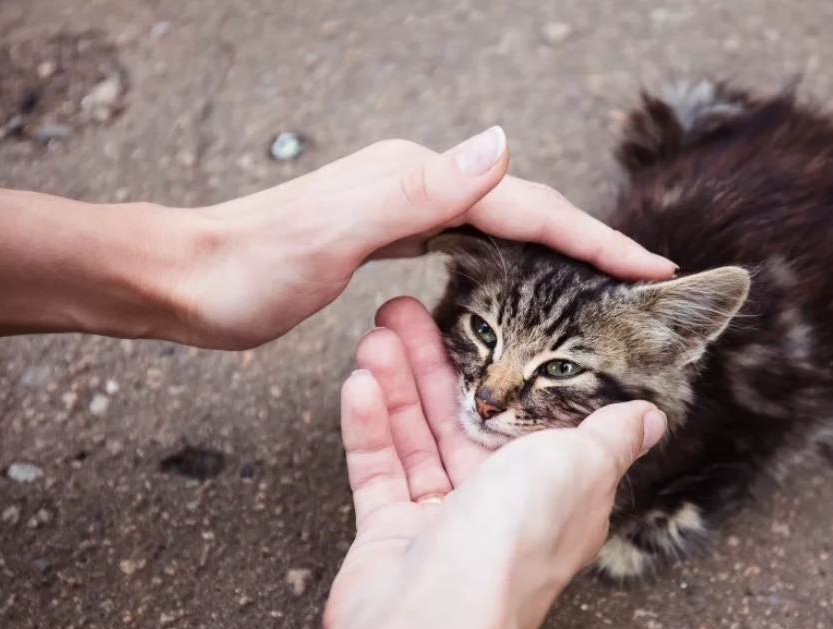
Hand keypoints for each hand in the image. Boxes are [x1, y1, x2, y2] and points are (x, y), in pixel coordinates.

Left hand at [178, 128, 675, 348]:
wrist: (185, 279)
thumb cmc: (247, 268)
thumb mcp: (331, 230)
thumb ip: (415, 189)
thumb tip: (500, 145)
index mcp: (417, 182)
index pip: (526, 209)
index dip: (592, 241)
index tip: (647, 270)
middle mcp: (418, 185)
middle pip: (524, 211)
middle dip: (588, 243)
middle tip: (641, 279)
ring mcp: (404, 206)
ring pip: (502, 225)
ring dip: (556, 249)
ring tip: (600, 279)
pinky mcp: (390, 232)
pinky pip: (472, 242)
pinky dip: (512, 257)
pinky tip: (520, 277)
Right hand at [302, 297, 665, 628]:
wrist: (434, 618)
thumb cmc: (514, 541)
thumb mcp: (580, 466)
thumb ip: (609, 434)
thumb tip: (650, 418)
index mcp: (555, 489)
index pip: (526, 414)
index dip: (501, 366)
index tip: (475, 324)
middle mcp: (501, 505)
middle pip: (463, 416)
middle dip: (434, 362)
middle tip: (405, 310)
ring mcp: (444, 520)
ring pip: (418, 436)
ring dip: (397, 383)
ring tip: (376, 331)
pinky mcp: (392, 534)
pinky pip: (380, 469)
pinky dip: (370, 427)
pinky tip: (360, 382)